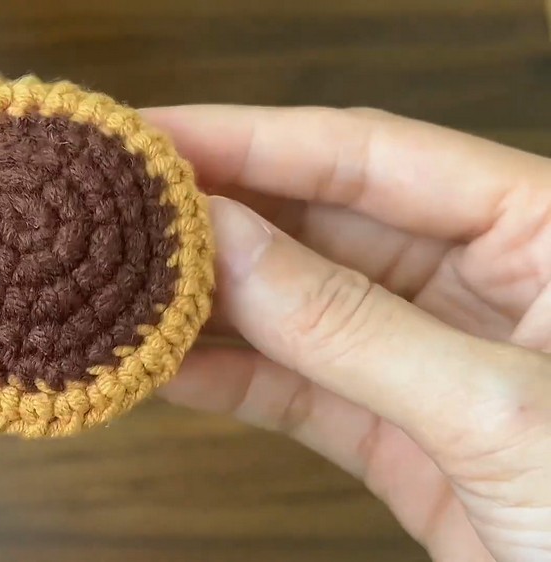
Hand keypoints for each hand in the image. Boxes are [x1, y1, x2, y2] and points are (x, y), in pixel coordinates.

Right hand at [146, 105, 550, 561]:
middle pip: (318, 225)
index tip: (151, 137)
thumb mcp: (498, 410)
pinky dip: (226, 379)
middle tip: (110, 211)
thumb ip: (352, 324)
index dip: (250, 139)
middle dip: (212, 220)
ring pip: (296, 310)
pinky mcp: (398, 433)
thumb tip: (223, 243)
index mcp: (539, 229)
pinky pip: (297, 389)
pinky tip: (159, 365)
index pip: (368, 155)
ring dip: (206, 304)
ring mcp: (431, 357)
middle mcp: (481, 278)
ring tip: (116, 287)